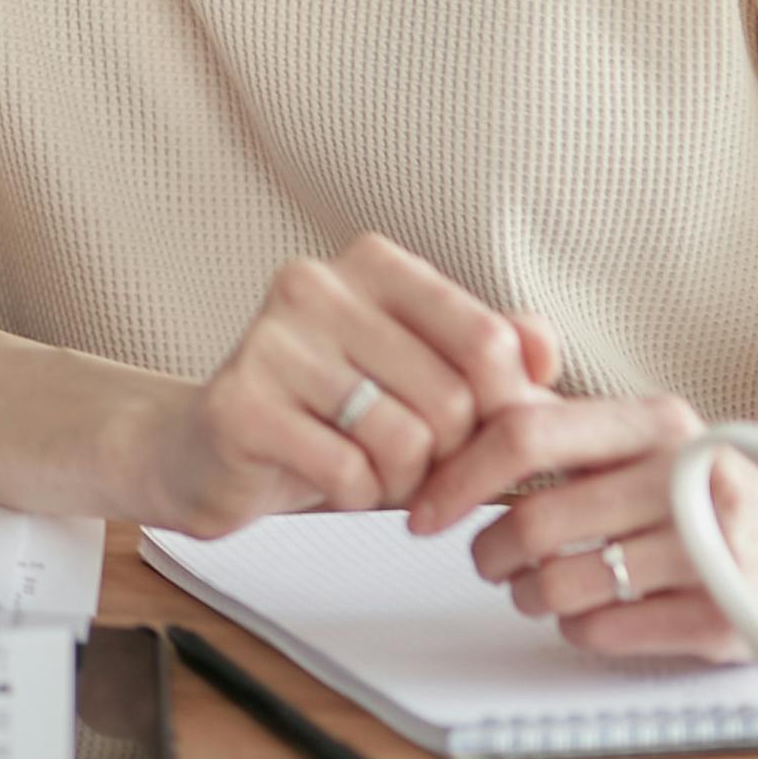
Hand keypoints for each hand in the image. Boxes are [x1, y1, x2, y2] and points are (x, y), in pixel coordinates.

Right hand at [119, 233, 558, 535]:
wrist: (213, 449)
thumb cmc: (333, 413)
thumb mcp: (421, 374)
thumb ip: (492, 354)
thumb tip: (544, 351)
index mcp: (372, 263)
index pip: (489, 340)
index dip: (502, 409)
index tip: (476, 433)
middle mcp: (316, 284)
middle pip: (453, 400)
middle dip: (446, 456)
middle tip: (408, 460)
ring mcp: (271, 340)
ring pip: (405, 441)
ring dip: (400, 480)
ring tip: (363, 466)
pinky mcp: (241, 404)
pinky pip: (350, 473)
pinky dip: (354, 495)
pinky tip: (323, 478)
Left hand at [415, 391, 757, 662]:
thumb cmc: (690, 493)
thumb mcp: (632, 438)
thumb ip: (552, 413)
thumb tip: (469, 375)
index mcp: (653, 421)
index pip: (525, 434)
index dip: (458, 477)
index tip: (421, 511)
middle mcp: (688, 477)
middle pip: (536, 520)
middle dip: (490, 551)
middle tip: (488, 561)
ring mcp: (711, 549)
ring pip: (562, 582)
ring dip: (529, 594)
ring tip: (536, 588)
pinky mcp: (721, 617)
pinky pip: (602, 630)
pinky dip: (577, 628)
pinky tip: (589, 613)